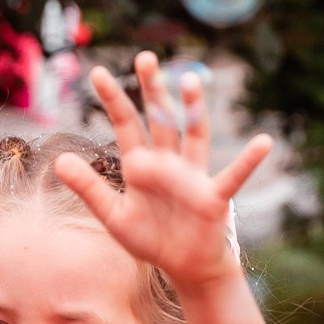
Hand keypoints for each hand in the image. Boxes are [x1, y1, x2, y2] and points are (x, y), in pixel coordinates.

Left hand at [54, 52, 273, 288]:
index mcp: (141, 165)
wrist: (183, 266)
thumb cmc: (150, 238)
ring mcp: (193, 176)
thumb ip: (88, 188)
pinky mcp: (213, 197)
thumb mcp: (112, 216)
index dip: (113, 100)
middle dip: (153, 90)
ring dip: (192, 109)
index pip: (126, 125)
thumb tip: (59, 160)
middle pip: (160, 119)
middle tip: (145, 57)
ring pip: (193, 135)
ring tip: (190, 79)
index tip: (96, 73)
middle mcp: (168, 162)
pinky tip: (264, 142)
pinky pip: (233, 176)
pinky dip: (249, 161)